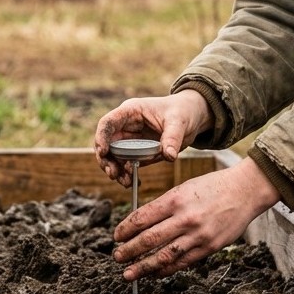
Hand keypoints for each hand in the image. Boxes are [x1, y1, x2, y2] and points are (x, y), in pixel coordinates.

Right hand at [93, 90, 211, 186]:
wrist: (192, 117)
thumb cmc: (182, 111)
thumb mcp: (179, 122)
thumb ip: (172, 138)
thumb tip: (169, 156)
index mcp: (131, 111)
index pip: (108, 123)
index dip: (101, 137)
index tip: (103, 152)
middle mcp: (126, 126)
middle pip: (107, 143)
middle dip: (107, 159)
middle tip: (113, 174)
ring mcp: (131, 140)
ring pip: (114, 156)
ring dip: (116, 170)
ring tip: (126, 182)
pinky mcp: (137, 152)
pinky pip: (126, 164)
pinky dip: (127, 174)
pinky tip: (133, 182)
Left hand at [112, 157, 279, 279]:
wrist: (245, 191)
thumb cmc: (212, 187)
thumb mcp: (184, 188)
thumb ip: (164, 206)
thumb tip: (141, 224)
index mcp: (176, 199)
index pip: (142, 217)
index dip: (125, 229)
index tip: (116, 236)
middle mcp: (185, 218)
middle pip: (149, 239)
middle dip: (129, 251)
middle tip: (117, 257)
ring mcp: (198, 235)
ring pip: (164, 256)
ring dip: (143, 267)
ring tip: (129, 274)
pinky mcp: (209, 247)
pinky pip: (183, 262)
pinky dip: (166, 270)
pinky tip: (154, 273)